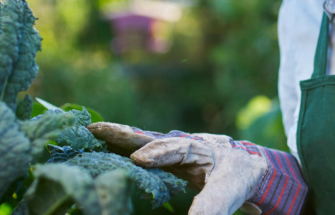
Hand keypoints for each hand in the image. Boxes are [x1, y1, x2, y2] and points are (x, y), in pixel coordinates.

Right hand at [88, 122, 306, 214]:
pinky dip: (118, 151)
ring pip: (138, 143)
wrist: (246, 169)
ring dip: (115, 141)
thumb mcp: (230, 190)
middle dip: (122, 134)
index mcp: (198, 148)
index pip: (175, 149)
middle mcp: (178, 145)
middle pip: (147, 138)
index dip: (158, 153)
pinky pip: (137, 154)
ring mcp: (167, 151)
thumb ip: (212, 205)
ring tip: (88, 136)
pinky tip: (99, 154)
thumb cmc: (237, 176)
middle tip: (94, 129)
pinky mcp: (161, 161)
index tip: (140, 159)